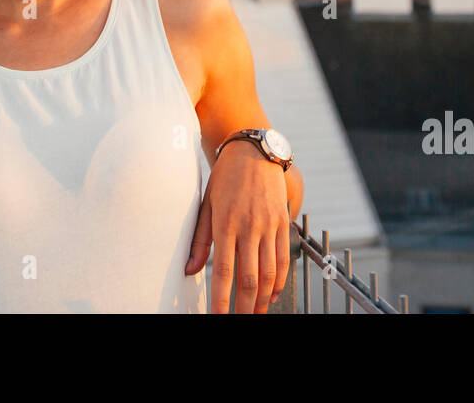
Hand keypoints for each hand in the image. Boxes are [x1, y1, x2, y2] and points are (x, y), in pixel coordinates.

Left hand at [185, 140, 290, 312]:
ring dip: (263, 298)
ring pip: (269, 272)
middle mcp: (249, 227)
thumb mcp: (206, 204)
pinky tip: (272, 293)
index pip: (224, 272)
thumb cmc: (225, 178)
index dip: (222, 300)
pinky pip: (284, 258)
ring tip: (255, 312)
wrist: (253, 152)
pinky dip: (280, 280)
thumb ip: (199, 240)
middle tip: (240, 321)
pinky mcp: (282, 222)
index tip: (219, 317)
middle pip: (249, 278)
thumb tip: (190, 269)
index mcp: (226, 223)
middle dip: (245, 306)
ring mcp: (269, 225)